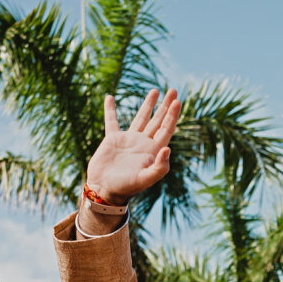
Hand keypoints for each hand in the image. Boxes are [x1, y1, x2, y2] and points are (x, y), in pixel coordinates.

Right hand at [85, 88, 180, 203]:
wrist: (105, 190)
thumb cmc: (126, 187)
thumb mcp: (145, 179)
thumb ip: (159, 167)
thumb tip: (168, 148)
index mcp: (153, 151)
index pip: (166, 129)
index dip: (172, 115)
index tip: (177, 101)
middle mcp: (143, 143)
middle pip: (158, 120)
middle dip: (166, 106)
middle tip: (174, 91)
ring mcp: (129, 140)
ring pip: (141, 118)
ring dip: (148, 104)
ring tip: (155, 91)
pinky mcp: (113, 139)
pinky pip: (112, 121)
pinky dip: (111, 110)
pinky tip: (110, 97)